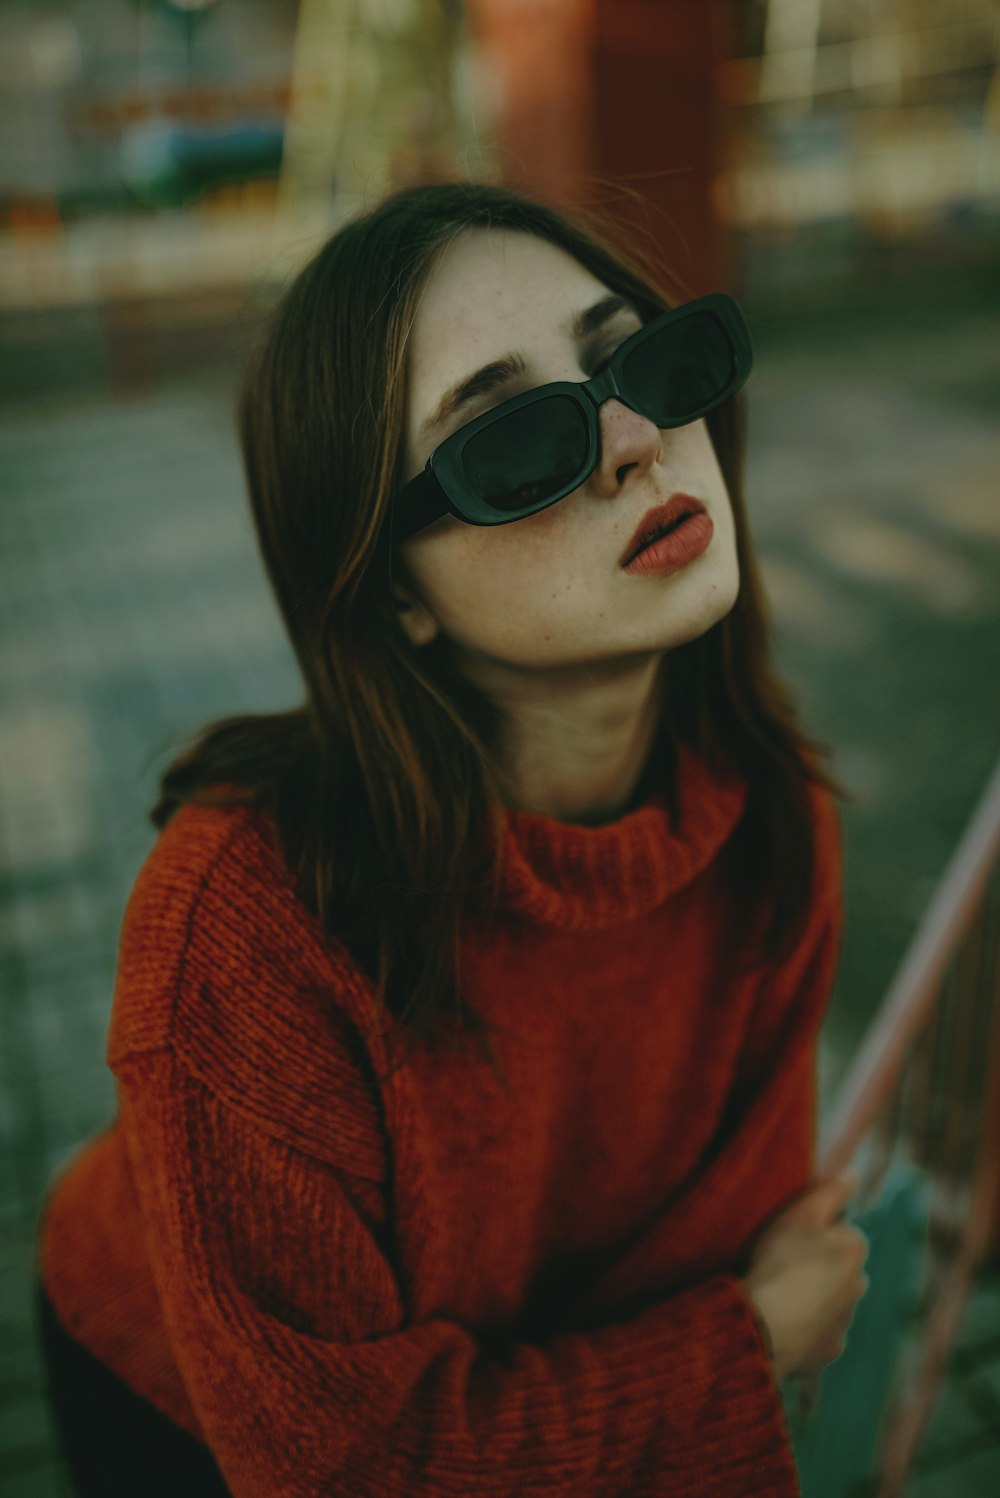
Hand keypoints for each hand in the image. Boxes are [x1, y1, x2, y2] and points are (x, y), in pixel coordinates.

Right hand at [742, 1172, 868, 1381]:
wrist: (765, 1324)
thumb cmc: (781, 1260)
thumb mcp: (801, 1213)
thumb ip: (830, 1191)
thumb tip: (853, 1172)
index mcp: (854, 1249)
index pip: (842, 1232)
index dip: (816, 1232)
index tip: (790, 1237)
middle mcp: (858, 1286)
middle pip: (839, 1268)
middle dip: (819, 1265)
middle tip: (782, 1263)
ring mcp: (844, 1322)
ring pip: (830, 1301)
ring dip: (813, 1296)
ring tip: (778, 1293)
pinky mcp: (829, 1350)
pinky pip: (818, 1332)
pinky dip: (805, 1327)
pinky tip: (781, 1320)